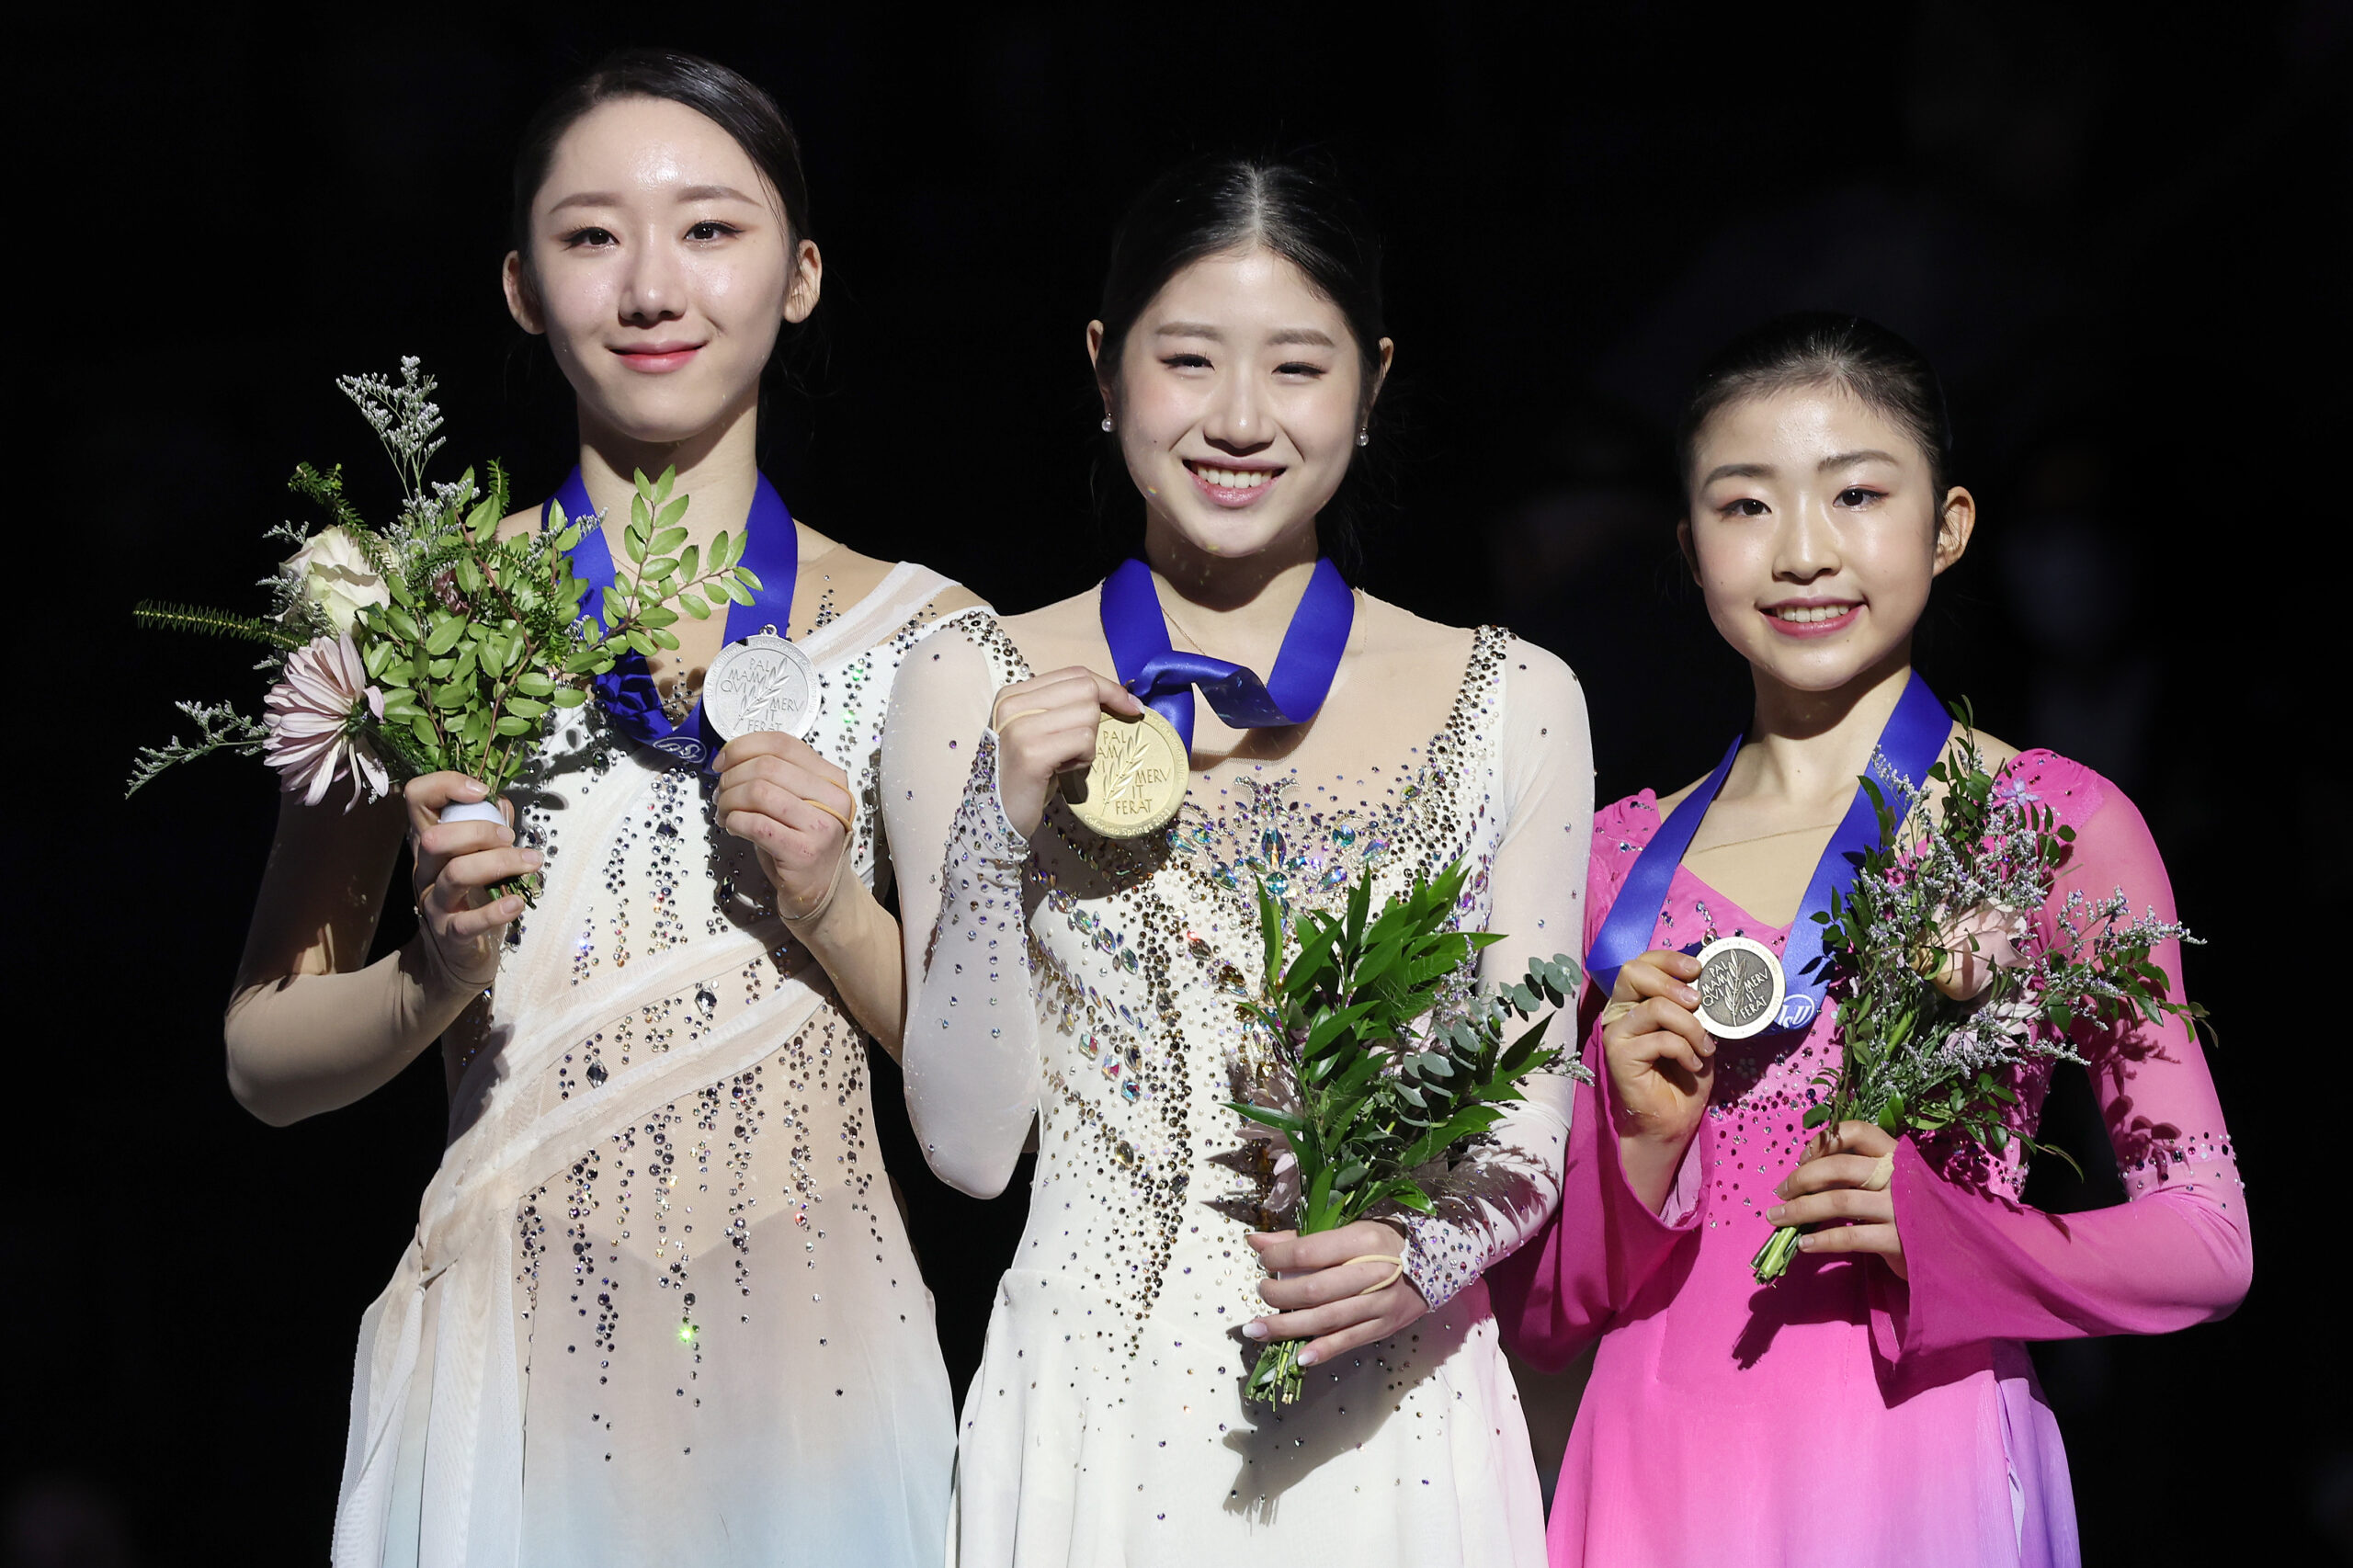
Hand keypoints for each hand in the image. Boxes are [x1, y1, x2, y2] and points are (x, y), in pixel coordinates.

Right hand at [404, 772, 536, 991]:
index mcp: (431, 843)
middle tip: (511, 839)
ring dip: (500, 863)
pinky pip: (468, 922)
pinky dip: (496, 911)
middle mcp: (426, 869)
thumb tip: (501, 802)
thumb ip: (489, 828)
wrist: (458, 956)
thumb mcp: (480, 858)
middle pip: (435, 837)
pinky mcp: (450, 933)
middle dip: (479, 831)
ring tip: (531, 863)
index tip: (481, 791)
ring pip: (456, 873)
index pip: (417, 798)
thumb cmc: (474, 897)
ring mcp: (434, 902)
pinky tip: (517, 903)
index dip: (445, 785)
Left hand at [713, 732, 856, 919]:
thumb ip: (776, 776)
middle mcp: (833, 799)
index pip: (783, 744)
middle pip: (767, 766)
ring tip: (724, 813)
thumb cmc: (801, 842)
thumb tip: (729, 759)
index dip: (744, 747)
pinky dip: (734, 822)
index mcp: (831, 778)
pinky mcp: (803, 853)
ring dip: (729, 800)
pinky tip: (732, 827)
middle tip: (720, 794)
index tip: (722, 762)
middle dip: (731, 777)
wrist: (820, 891)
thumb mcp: (797, 801)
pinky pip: (755, 824)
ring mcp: (821, 827)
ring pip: (759, 792)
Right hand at [988, 666, 1142, 838]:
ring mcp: (1020, 727)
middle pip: (1085, 690)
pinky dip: (1084, 758)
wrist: (999, 815)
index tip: (1132, 707)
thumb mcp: (1042, 731)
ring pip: (1088, 715)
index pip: (1075, 673)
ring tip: (1066, 761)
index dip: (1110, 687)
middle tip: (1080, 747)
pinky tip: (1064, 770)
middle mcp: (1012, 704)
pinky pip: (1084, 740)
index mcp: (1013, 694)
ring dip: (1088, 744)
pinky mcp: (1031, 753)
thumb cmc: (1030, 774)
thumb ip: (1065, 707)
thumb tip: (1120, 696)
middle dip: (1097, 719)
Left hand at [1241, 1221, 1427, 1368]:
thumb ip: (1301, 1239)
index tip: (1262, 1259)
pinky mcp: (1382, 1327)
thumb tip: (1255, 1242)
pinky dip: (1322, 1350)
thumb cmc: (1383, 1242)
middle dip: (1278, 1294)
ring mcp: (1379, 1305)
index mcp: (1363, 1241)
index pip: (1309, 1252)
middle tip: (1261, 1291)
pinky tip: (1298, 1357)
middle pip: (1314, 1290)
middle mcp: (1372, 1274)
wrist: (1434, 1265)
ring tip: (1256, 1329)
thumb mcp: (1348, 1229)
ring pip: (1326, 1320)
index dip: (1277, 1257)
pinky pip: (1347, 1341)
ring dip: (1286, 1327)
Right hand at [1602, 947, 1713, 1148]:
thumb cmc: (1683, 1075)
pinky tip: (1693, 1065)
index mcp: (1635, 1001)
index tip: (1698, 969)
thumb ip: (1693, 1009)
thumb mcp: (1695, 1033)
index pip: (1642, 963)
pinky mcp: (1619, 1054)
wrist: (1672, 1120)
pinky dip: (1686, 1051)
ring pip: (1655, 1007)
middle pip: (1633, 972)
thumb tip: (1707, 986)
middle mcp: (1620, 1012)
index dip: (1669, 959)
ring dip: (1690, 1026)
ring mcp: (1616, 1032)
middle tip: (1698, 1002)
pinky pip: (1661, 1039)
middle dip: (1672, 982)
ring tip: (1705, 1047)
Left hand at [1766, 1120, 1907, 1279]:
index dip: (1825, 1141)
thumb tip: (1805, 1172)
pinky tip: (1804, 1245)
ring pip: (1838, 1202)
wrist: (1952, 1252)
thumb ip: (1859, 1172)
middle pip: (1839, 1168)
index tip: (1803, 1158)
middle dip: (1801, 1179)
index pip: (1858, 1131)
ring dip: (1800, 1210)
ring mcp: (1899, 1209)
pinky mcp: (1898, 1241)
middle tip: (1780, 1192)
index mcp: (1896, 1156)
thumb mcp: (1892, 1182)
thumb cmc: (1911, 1211)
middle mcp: (1898, 1177)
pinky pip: (1850, 1237)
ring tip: (1778, 1218)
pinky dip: (1822, 1240)